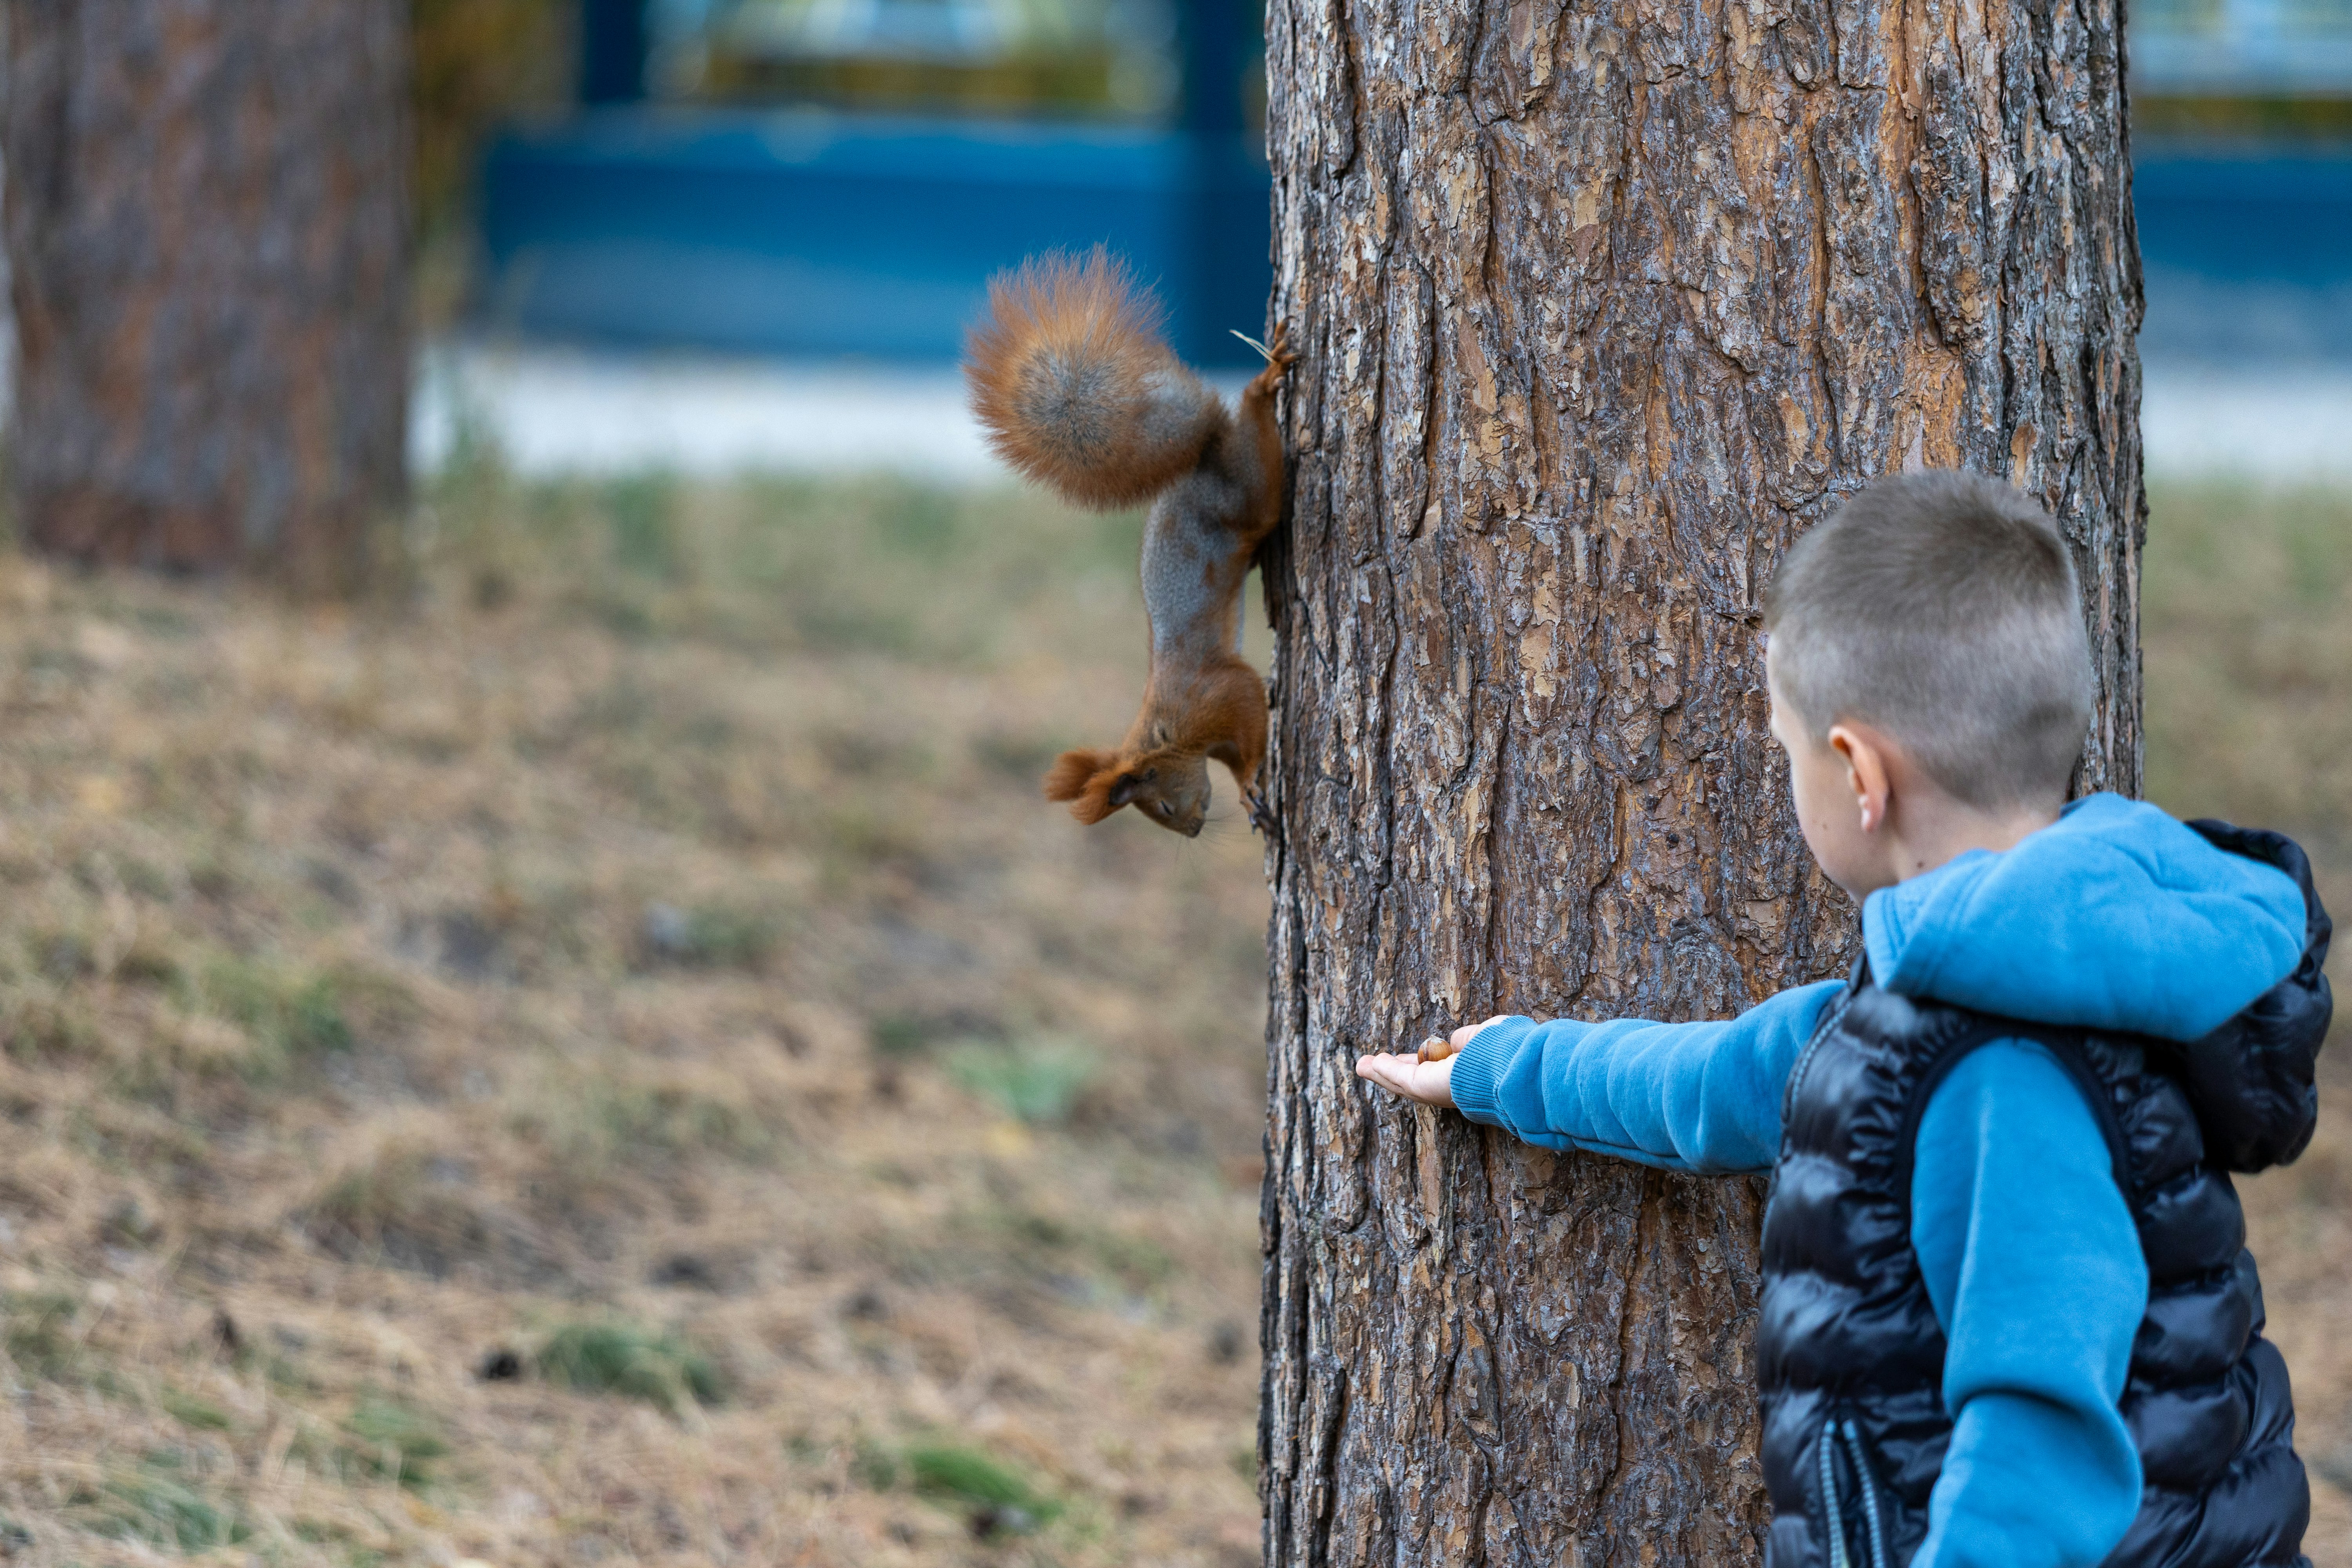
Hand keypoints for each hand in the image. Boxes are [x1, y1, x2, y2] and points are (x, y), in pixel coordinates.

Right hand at [1354, 1017, 1511, 1108]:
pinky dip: (1384, 1070)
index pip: (1435, 1074)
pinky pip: (1401, 1077)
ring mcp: (1437, 1091)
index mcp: (1464, 1078)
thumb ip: (1466, 1041)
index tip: (1402, 1058)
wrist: (1513, 1066)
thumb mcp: (1483, 1039)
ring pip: (1402, 1083)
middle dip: (1391, 1074)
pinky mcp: (1426, 1087)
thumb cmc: (1507, 1051)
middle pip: (1412, 1083)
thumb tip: (1454, 1042)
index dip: (1415, 1065)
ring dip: (1381, 1073)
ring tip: (1361, 1065)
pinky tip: (1371, 1063)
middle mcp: (1450, 1090)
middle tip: (1373, 1066)